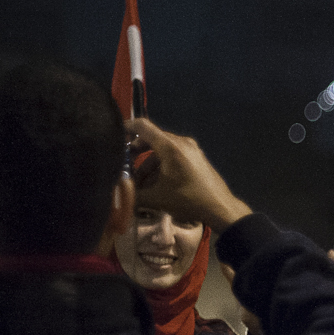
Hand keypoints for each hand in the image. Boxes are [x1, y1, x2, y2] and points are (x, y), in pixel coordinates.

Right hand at [125, 118, 252, 230]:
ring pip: (161, 150)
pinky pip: (172, 155)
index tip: (113, 136)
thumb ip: (132, 194)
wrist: (220, 207)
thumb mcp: (157, 199)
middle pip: (151, 139)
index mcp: (170, 146)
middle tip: (123, 167)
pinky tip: (154, 185)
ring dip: (148, 165)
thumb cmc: (188, 200)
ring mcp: (190, 148)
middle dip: (135, 154)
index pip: (142, 126)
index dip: (126, 128)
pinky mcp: (195, 157)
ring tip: (139, 185)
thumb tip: (117, 194)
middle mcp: (180, 142)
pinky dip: (160, 167)